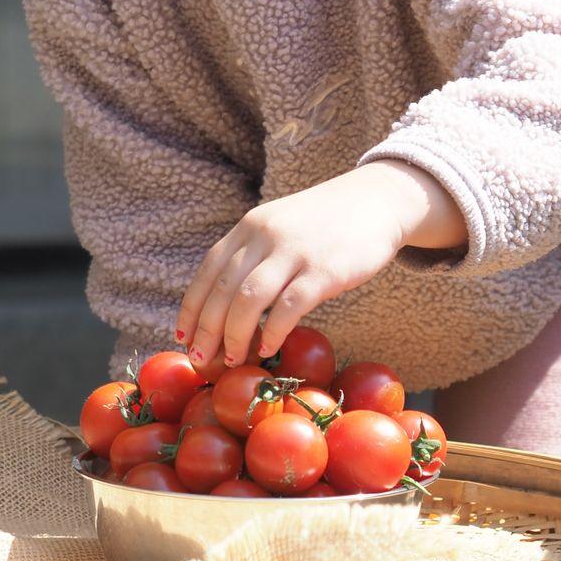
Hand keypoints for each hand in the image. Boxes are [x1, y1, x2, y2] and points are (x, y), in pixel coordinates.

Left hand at [175, 161, 464, 367]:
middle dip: (207, 330)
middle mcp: (265, 235)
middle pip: (222, 289)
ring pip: (248, 300)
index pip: (208, 270)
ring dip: (234, 336)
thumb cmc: (325, 224)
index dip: (192, 307)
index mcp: (250, 226)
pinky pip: (287, 308)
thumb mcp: (280, 227)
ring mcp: (294, 251)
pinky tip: (268, 348)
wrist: (377, 200)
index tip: (183, 336)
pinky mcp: (324, 270)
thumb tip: (224, 306)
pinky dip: (272, 332)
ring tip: (234, 360)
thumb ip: (254, 255)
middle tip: (202, 359)